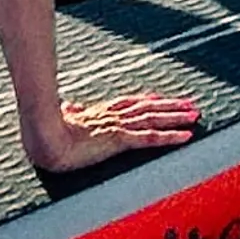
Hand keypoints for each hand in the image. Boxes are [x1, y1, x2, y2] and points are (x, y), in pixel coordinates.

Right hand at [23, 90, 200, 177]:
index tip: (161, 98)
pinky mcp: (120, 140)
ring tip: (195, 115)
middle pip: (149, 108)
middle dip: (171, 107)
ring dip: (177, 117)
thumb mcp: (61, 119)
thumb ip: (70, 112)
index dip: (147, 101)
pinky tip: (186, 136)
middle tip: (190, 105)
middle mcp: (114, 117)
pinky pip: (151, 138)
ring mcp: (118, 127)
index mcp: (100, 113)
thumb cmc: (47, 132)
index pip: (130, 104)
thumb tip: (70, 105)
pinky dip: (171, 136)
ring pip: (155, 120)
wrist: (43, 138)